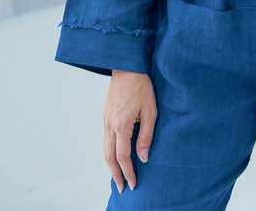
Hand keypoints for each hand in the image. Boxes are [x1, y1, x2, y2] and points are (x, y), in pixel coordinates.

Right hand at [103, 70, 157, 192]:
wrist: (127, 66)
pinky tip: (115, 155)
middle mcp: (109, 125)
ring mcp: (106, 120)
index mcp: (121, 125)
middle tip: (121, 187)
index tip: (132, 184)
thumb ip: (146, 136)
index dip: (128, 172)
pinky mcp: (106, 115)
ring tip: (117, 176)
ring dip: (111, 164)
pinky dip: (109, 152)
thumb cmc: (141, 86)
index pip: (122, 156)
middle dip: (115, 174)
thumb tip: (143, 157)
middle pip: (109, 157)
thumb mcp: (150, 111)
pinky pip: (105, 139)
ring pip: (105, 148)